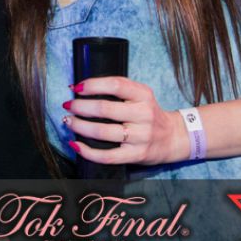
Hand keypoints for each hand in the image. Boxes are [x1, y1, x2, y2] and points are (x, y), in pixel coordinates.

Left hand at [62, 77, 185, 165]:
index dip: (93, 85)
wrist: (172, 137)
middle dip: (80, 107)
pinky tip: (76, 144)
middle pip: (105, 109)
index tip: (76, 87)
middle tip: (68, 106)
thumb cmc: (148, 113)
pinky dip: (88, 151)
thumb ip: (118, 90)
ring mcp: (141, 136)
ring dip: (80, 126)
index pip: (115, 85)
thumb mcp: (141, 95)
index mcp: (143, 95)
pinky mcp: (136, 154)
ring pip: (103, 132)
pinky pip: (108, 156)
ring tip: (68, 122)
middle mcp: (143, 114)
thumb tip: (82, 88)